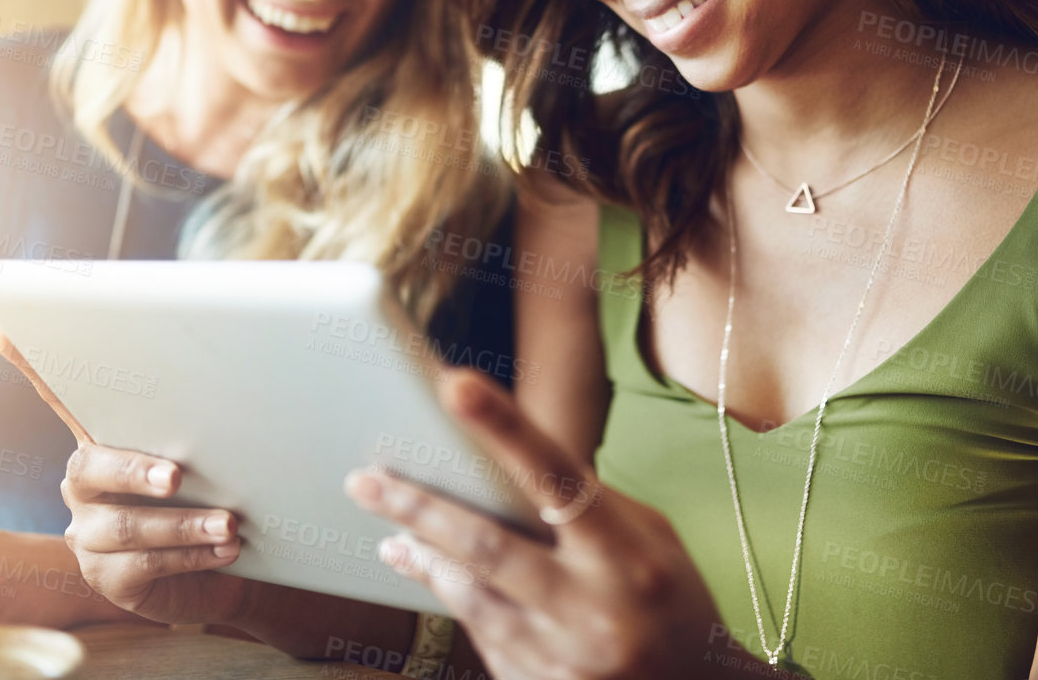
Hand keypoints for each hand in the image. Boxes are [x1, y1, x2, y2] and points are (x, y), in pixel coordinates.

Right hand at [59, 443, 246, 626]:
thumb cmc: (192, 505)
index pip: (90, 453)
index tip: (167, 468)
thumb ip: (181, 458)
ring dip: (183, 526)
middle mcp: (83, 499)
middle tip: (177, 479)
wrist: (204, 573)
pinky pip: (146, 564)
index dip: (123, 459)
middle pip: (92, 481)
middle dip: (138, 477)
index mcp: (97, 460)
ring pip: (127, 528)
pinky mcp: (106, 577)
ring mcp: (87, 541)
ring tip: (225, 526)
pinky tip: (224, 551)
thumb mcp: (187, 478)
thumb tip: (213, 445)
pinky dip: (191, 556)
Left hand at [346, 369, 740, 679]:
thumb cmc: (672, 600)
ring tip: (390, 528)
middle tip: (365, 480)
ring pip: (470, 597)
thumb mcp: (651, 541)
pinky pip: (483, 638)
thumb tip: (503, 469)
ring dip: (424, 557)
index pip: (557, 478)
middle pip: (486, 548)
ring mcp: (566, 662)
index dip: (505, 428)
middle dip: (418, 508)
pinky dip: (454, 600)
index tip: (453, 384)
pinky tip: (430, 573)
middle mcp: (595, 610)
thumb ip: (585, 506)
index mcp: (629, 555)